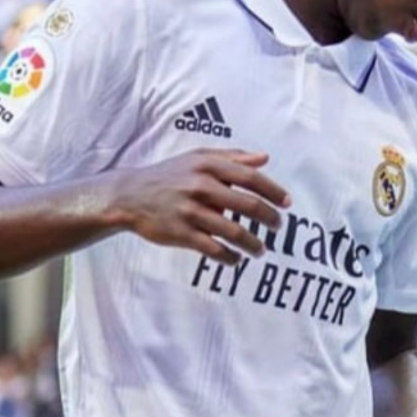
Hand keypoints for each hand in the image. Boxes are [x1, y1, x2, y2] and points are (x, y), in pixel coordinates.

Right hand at [111, 150, 290, 264]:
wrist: (128, 195)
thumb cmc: (169, 175)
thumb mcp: (197, 158)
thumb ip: (232, 158)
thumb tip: (265, 158)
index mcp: (208, 165)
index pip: (251, 177)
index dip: (273, 191)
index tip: (287, 204)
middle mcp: (200, 186)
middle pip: (248, 205)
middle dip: (269, 218)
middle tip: (278, 227)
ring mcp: (190, 211)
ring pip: (234, 232)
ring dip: (253, 244)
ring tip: (261, 250)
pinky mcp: (181, 233)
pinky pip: (214, 249)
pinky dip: (230, 257)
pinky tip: (236, 259)